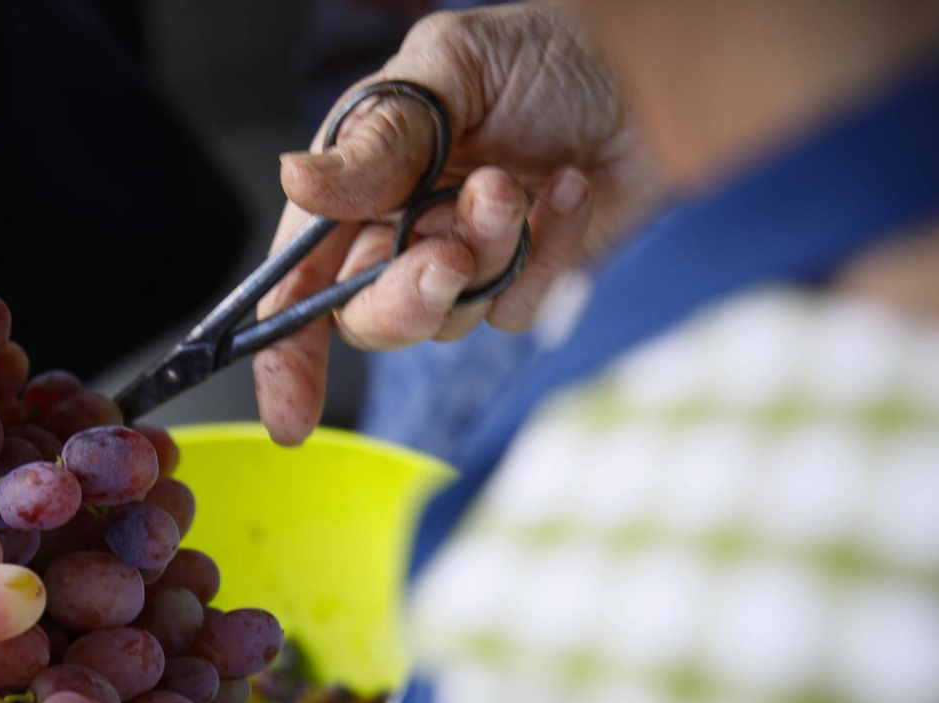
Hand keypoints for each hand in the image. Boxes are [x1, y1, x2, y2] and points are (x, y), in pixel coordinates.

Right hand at [253, 1, 664, 443]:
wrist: (652, 66)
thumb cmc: (545, 51)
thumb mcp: (449, 66)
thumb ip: (376, 137)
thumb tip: (298, 181)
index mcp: (357, 185)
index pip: (298, 283)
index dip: (286, 356)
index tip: (290, 414)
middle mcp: (399, 234)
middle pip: (368, 319)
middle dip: (405, 298)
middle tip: (448, 254)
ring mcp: (464, 265)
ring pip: (447, 318)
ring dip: (487, 252)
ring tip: (517, 183)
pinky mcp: (525, 283)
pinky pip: (517, 308)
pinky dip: (546, 252)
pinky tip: (570, 189)